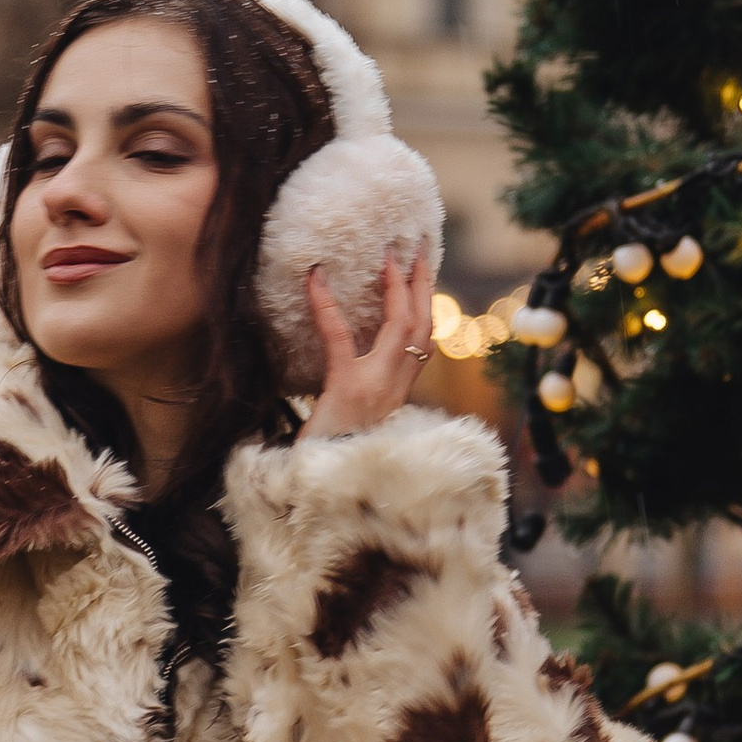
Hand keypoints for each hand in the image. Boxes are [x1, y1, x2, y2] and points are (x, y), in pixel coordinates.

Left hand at [299, 252, 438, 442]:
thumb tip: (349, 366)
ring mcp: (376, 388)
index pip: (422, 346)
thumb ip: (360, 397)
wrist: (326, 493)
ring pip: (401, 328)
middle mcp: (396, 390)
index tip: (423, 275)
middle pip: (422, 328)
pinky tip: (316, 279)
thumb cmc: (329, 460)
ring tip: (389, 255)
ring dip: (397, 288)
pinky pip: (339, 339)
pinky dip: (327, 306)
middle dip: (424, 285)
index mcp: (398, 397)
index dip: (426, 307)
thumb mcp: (352, 426)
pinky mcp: (346, 389)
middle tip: (420, 247)